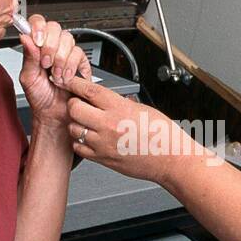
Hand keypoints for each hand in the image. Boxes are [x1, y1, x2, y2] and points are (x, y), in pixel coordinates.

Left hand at [18, 15, 91, 128]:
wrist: (54, 115)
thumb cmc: (40, 98)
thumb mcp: (28, 78)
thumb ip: (28, 57)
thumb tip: (25, 38)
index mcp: (36, 46)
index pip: (38, 22)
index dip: (39, 27)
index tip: (38, 42)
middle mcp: (52, 46)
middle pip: (56, 29)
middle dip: (51, 48)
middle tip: (46, 65)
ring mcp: (67, 53)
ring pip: (69, 41)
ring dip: (61, 62)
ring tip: (56, 76)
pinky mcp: (80, 63)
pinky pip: (80, 55)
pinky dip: (73, 68)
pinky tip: (67, 78)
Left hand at [62, 74, 190, 182]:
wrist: (170, 158)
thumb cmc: (162, 134)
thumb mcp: (142, 108)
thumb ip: (120, 103)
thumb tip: (105, 98)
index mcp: (120, 108)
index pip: (89, 90)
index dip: (75, 84)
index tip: (70, 82)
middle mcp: (109, 125)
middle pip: (74, 109)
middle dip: (74, 104)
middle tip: (79, 104)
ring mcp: (104, 143)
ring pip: (74, 129)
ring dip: (76, 124)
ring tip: (86, 123)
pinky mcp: (103, 158)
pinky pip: (79, 148)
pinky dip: (80, 142)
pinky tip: (89, 138)